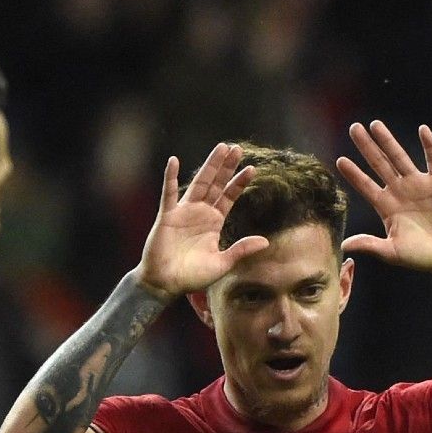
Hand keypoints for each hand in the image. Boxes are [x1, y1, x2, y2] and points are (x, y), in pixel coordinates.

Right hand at [134, 142, 270, 296]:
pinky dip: (170, 177)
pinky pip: (169, 194)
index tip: (252, 169)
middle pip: (216, 184)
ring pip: (199, 183)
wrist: (166, 284)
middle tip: (237, 148)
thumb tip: (265, 241)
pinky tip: (174, 161)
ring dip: (209, 166)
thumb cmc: (192, 276)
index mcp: (214, 222)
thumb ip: (241, 250)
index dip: (239, 183)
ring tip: (220, 148)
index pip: (229, 197)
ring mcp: (183, 212)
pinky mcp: (167, 215)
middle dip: (226, 167)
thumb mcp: (222, 264)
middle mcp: (200, 213)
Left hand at [336, 122, 431, 279]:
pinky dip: (429, 145)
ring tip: (375, 124)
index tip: (340, 160)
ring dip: (388, 141)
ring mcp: (419, 185)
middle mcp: (400, 191)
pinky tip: (423, 129)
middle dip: (366, 147)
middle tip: (354, 128)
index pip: (366, 186)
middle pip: (379, 164)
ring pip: (400, 157)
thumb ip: (369, 244)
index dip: (353, 174)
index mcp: (387, 207)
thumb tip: (343, 245)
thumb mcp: (392, 251)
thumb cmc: (422, 256)